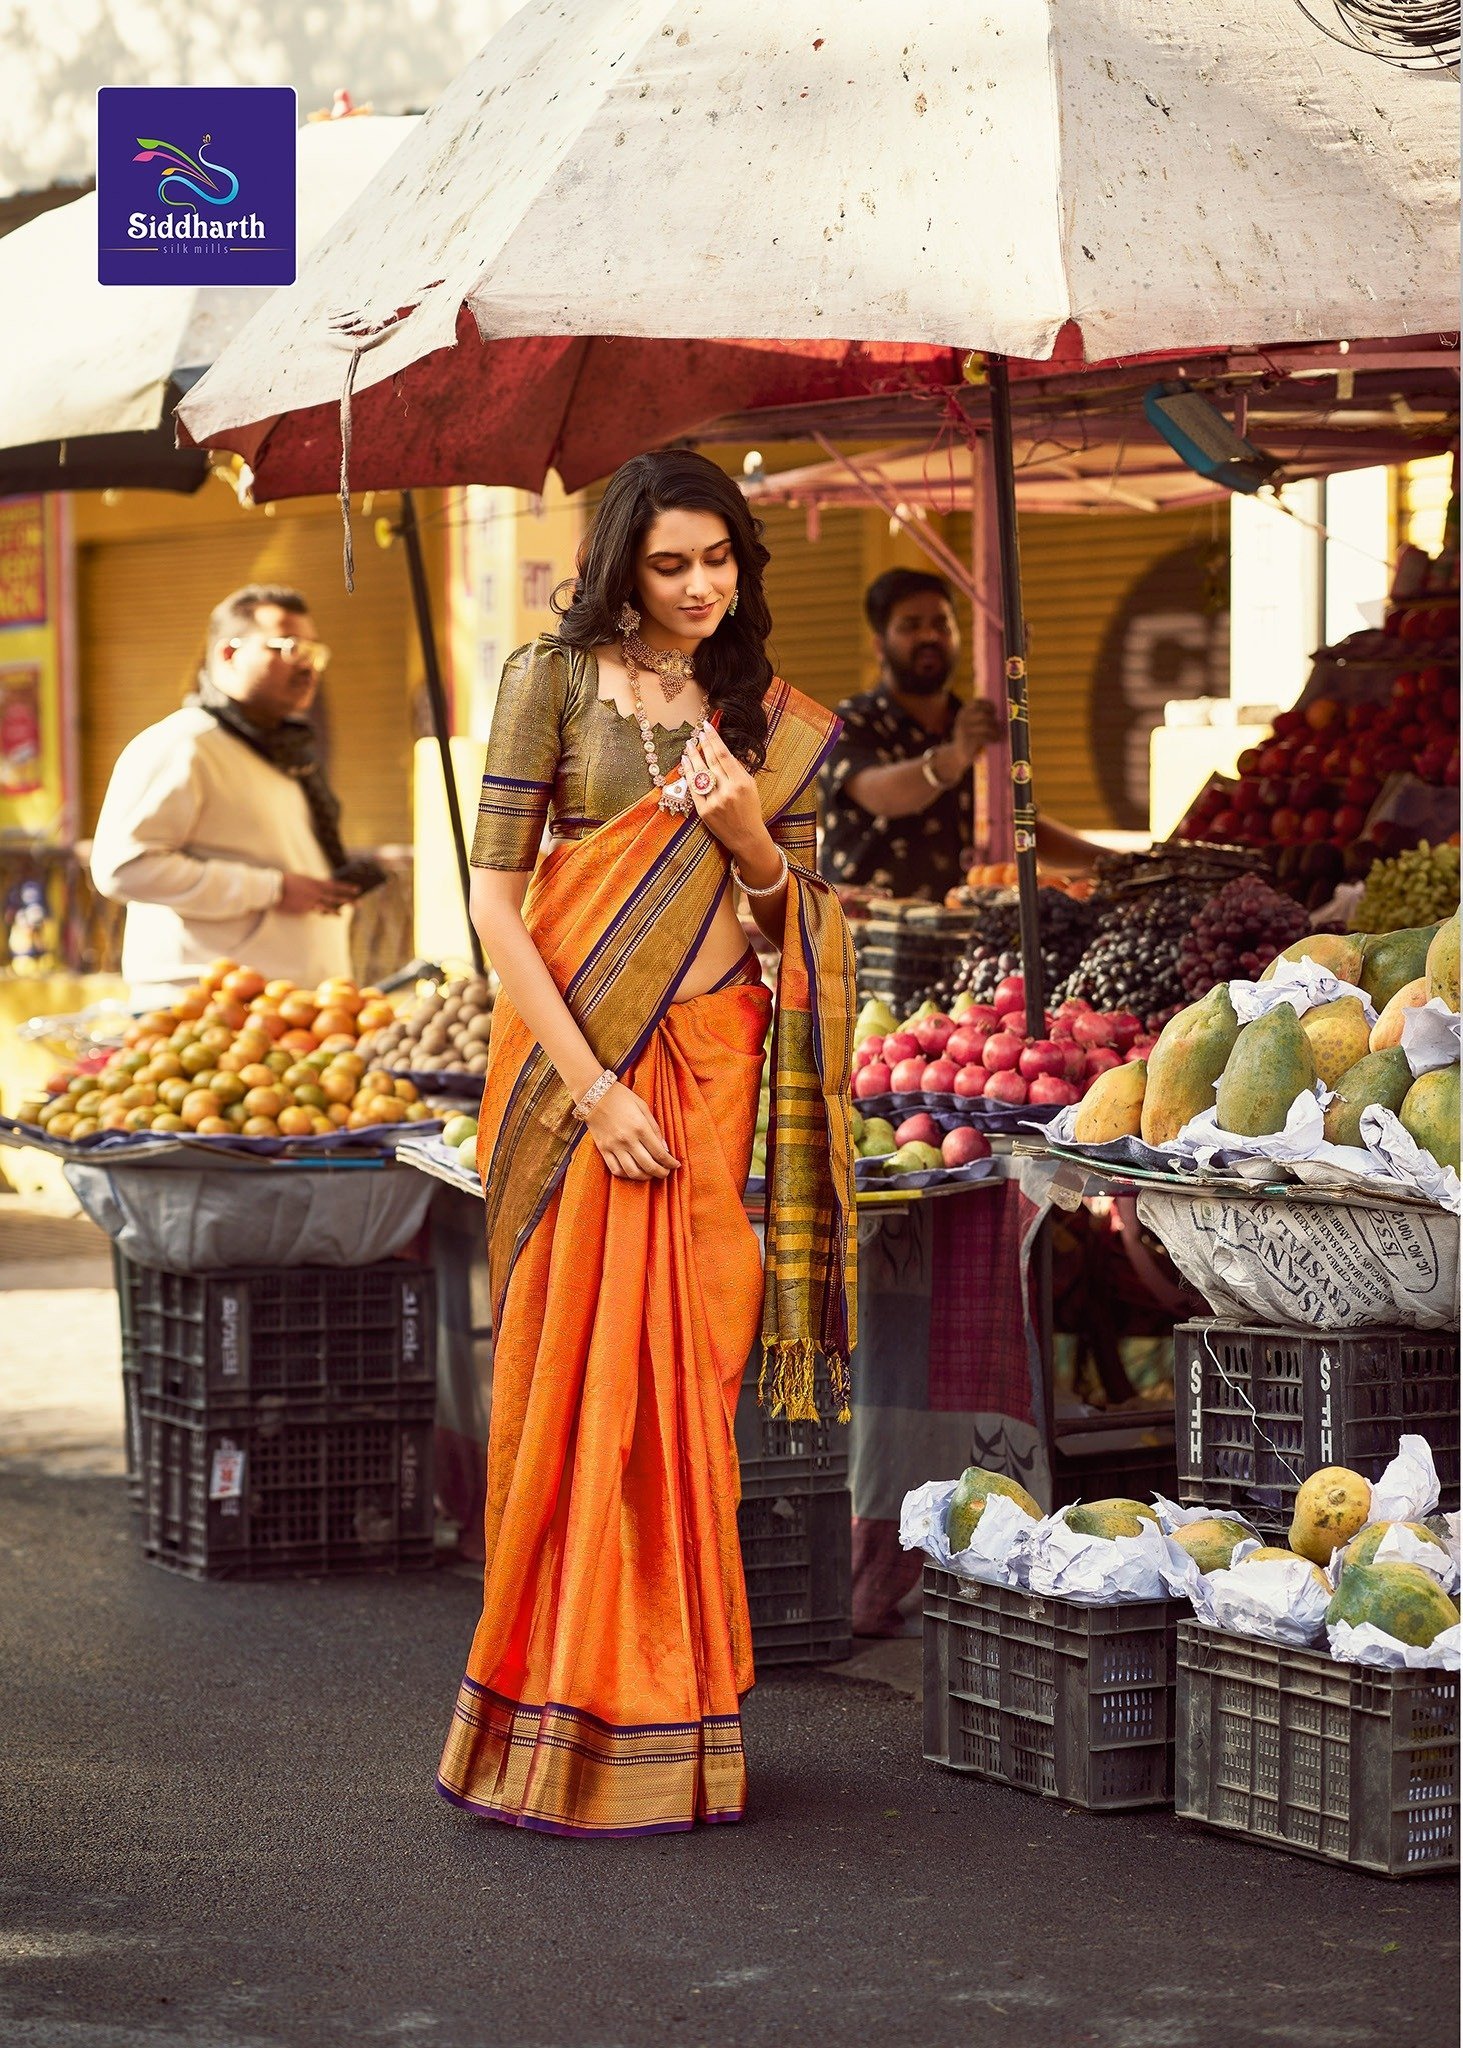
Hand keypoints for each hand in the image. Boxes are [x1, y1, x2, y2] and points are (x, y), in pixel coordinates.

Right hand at [276, 872, 358, 915]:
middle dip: (348, 900)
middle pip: (335, 897)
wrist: (273, 888)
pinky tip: (328, 914)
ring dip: (336, 910)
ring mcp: (310, 902)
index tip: (357, 889)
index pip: (335, 885)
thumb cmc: (286, 881)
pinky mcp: (304, 910)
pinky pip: (315, 911)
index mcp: (315, 882)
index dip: (347, 887)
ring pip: (327, 907)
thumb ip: (313, 884)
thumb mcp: (303, 879)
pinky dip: (322, 912)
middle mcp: (315, 892)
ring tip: (342, 914)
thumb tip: (321, 888)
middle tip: (360, 904)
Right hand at [584, 1081, 679, 1180]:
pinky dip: (627, 1175)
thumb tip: (665, 1148)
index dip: (670, 1162)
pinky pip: (615, 1169)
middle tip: (666, 1172)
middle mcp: (628, 1139)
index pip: (660, 1153)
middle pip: (649, 1165)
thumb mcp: (643, 1106)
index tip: (675, 1165)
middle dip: (661, 1173)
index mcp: (640, 1127)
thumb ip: (655, 1128)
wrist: (593, 1094)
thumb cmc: (620, 1097)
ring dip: (645, 1177)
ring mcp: (614, 1146)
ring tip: (651, 1174)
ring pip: (632, 1172)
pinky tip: (633, 1172)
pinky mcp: (603, 1149)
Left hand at [680, 723, 763, 858]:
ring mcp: (714, 801)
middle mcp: (727, 791)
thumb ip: (737, 769)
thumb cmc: (750, 810)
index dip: (714, 739)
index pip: (724, 755)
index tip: (707, 727)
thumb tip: (721, 750)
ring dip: (693, 756)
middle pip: (710, 762)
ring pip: (699, 773)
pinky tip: (685, 763)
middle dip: (703, 745)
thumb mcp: (751, 786)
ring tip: (689, 745)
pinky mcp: (703, 811)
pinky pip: (693, 788)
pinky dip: (688, 774)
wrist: (746, 837)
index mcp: (741, 783)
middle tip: (697, 733)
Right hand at [945, 697, 1002, 773]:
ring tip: (1000, 734)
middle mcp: (962, 719)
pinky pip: (985, 737)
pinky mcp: (968, 741)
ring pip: (986, 726)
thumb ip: (980, 715)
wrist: (957, 754)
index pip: (977, 703)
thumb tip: (1000, 711)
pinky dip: (993, 738)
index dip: (988, 705)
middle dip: (994, 720)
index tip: (994, 711)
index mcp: (963, 712)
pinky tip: (996, 740)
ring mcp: (964, 730)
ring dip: (996, 730)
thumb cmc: (968, 737)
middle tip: (998, 726)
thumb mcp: (969, 723)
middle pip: (984, 715)